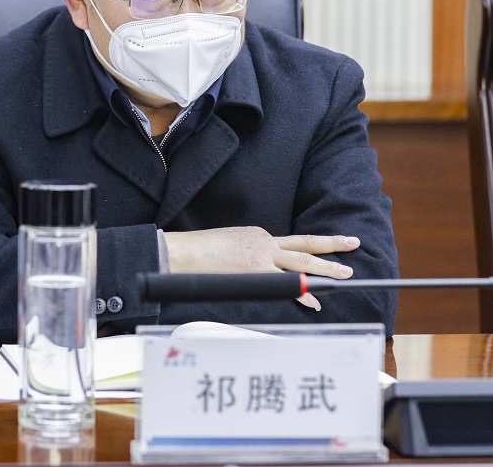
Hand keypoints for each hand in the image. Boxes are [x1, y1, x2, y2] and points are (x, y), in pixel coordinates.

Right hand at [163, 226, 359, 310]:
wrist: (183, 251)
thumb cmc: (199, 252)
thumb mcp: (229, 245)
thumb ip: (247, 254)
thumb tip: (253, 268)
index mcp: (257, 235)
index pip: (291, 244)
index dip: (310, 250)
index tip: (323, 251)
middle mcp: (264, 242)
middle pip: (304, 244)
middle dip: (331, 246)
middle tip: (352, 245)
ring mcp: (262, 257)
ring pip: (302, 261)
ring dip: (326, 268)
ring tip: (346, 273)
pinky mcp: (256, 272)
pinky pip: (287, 283)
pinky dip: (304, 292)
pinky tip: (315, 301)